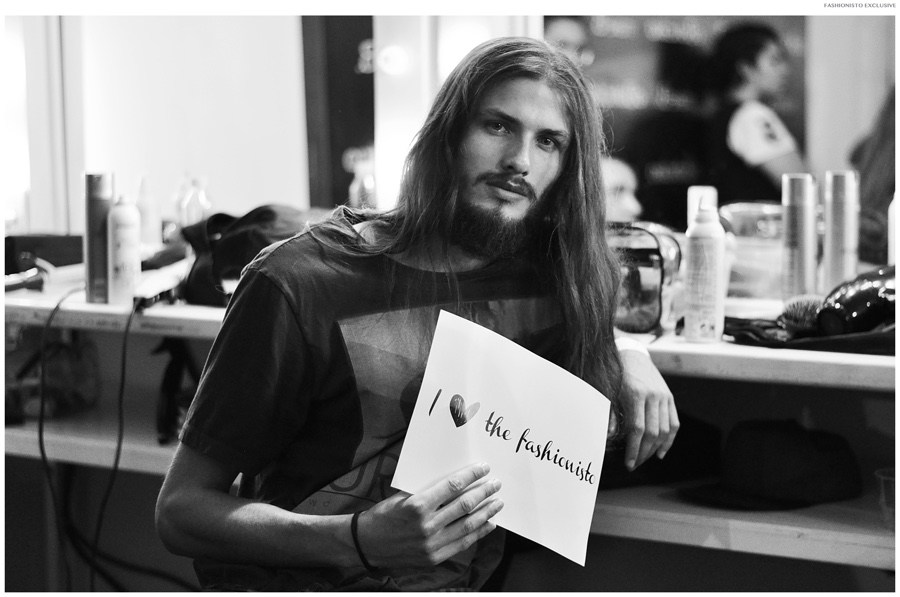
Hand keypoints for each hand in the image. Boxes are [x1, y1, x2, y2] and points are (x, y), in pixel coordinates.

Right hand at [356, 462, 503, 567]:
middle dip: (484, 492)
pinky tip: (488, 523)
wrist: (368, 544)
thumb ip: (427, 490)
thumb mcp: (403, 496)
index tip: (483, 468)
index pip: (452, 486)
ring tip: (498, 503)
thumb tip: (455, 480)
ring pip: (467, 525)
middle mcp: (427, 525)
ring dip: (486, 512)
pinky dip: (478, 533)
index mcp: (418, 505)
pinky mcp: (434, 557)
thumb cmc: (385, 515)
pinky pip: (462, 543)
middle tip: (496, 484)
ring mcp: (432, 544)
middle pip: (464, 505)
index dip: (471, 476)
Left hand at [617, 349, 678, 470]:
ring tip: (645, 459)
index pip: (637, 429)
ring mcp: (664, 397)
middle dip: (643, 452)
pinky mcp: (670, 398)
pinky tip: (661, 452)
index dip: (634, 449)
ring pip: (665, 430)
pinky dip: (669, 439)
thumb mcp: (609, 391)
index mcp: (635, 394)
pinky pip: (674, 423)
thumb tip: (610, 436)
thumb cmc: (616, 375)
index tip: (629, 463)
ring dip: (655, 448)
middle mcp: (653, 396)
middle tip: (635, 464)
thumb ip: (611, 414)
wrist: (633, 354)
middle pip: (652, 432)